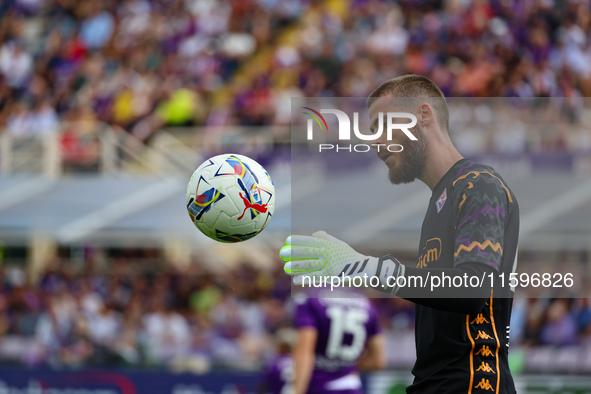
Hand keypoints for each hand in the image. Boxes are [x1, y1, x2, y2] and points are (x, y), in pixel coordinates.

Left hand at [279, 231, 404, 292]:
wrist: (364, 269)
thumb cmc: (350, 256)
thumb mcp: (339, 244)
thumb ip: (326, 238)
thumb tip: (314, 234)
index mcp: (328, 245)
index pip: (310, 241)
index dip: (298, 240)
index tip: (288, 240)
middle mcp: (327, 254)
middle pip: (307, 252)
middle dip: (293, 252)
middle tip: (283, 253)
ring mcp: (328, 265)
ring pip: (309, 265)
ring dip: (296, 266)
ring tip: (286, 268)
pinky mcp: (330, 277)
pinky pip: (314, 277)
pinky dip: (304, 278)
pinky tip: (295, 280)